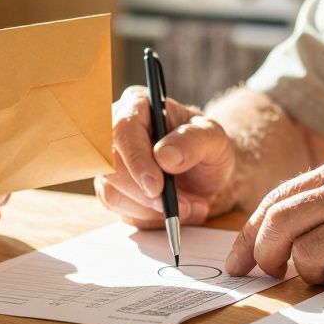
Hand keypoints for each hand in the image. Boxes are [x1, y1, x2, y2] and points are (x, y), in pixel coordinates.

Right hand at [95, 86, 236, 229]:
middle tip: (180, 206)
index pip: (123, 129)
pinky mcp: (112, 188)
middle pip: (110, 164)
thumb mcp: (214, 138)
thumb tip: (164, 156)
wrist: (206, 174)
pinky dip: (148, 217)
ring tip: (187, 206)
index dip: (136, 159)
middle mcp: (117, 131)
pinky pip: (119, 209)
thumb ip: (194, 141)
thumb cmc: (208, 147)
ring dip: (150, 209)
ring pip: (111, 191)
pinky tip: (170, 211)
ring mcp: (111, 162)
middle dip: (144, 193)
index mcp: (138, 105)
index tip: (156, 187)